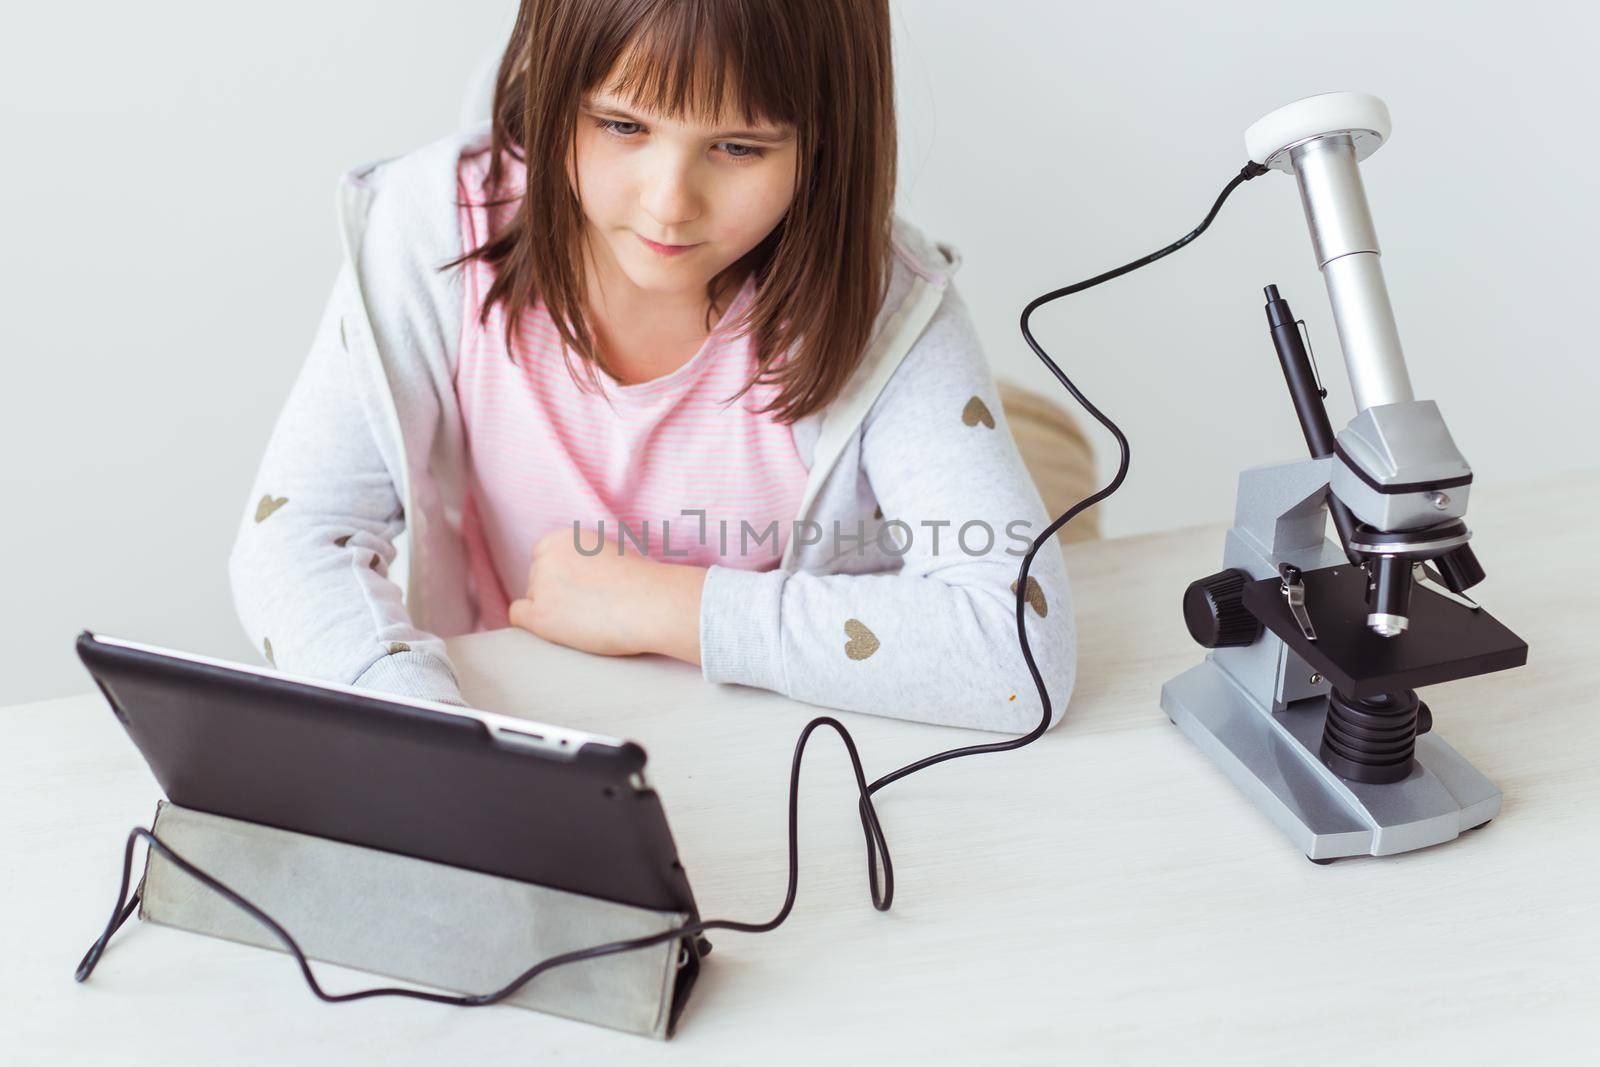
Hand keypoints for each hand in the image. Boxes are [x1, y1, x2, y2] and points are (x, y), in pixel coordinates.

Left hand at [509, 527, 706, 663]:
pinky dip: (534, 625)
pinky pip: (518, 618)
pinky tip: (558, 629)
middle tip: (588, 606)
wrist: (653, 603)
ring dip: (552, 612)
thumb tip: (569, 578)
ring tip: (588, 618)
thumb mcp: (608, 552)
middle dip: (556, 595)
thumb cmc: (643, 583)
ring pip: (532, 601)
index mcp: (562, 538)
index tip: (579, 588)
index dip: (560, 577)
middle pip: (535, 580)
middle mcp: (546, 557)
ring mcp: (540, 585)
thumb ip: (581, 558)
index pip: (543, 558)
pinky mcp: (540, 615)